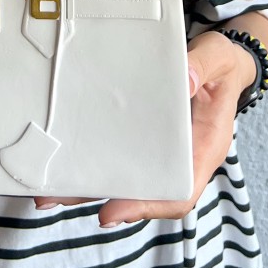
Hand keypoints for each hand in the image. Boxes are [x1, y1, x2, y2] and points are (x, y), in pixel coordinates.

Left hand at [32, 30, 250, 226]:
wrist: (222, 64)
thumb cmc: (221, 64)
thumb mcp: (218, 57)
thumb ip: (203, 65)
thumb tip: (184, 80)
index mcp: (204, 147)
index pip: (179, 191)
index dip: (147, 205)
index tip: (112, 210)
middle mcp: (180, 157)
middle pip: (141, 192)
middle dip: (99, 196)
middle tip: (56, 195)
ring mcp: (159, 150)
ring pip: (124, 177)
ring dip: (87, 184)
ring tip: (46, 187)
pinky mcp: (144, 137)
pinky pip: (120, 156)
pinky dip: (92, 161)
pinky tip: (62, 158)